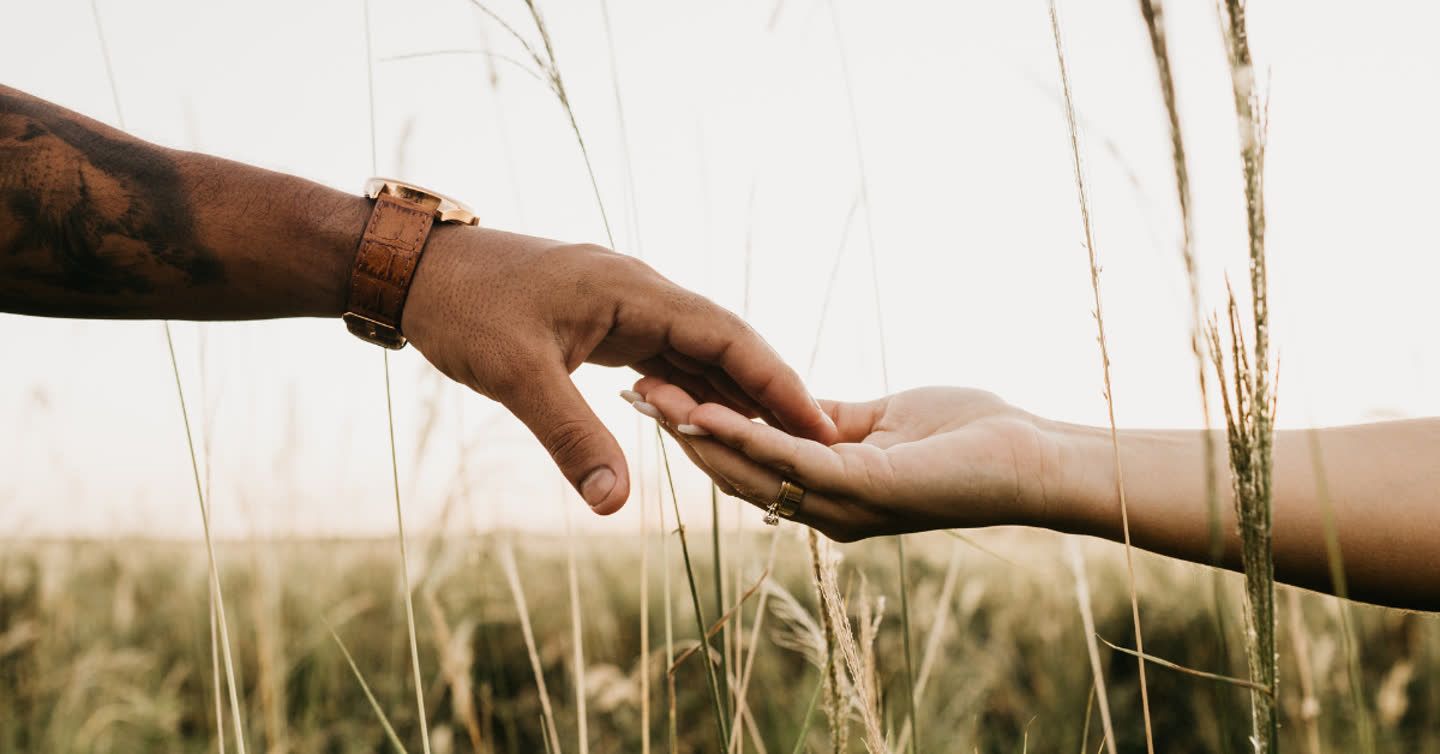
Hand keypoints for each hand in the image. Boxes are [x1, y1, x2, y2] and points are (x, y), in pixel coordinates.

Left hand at [402, 227, 837, 514]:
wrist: (413, 269)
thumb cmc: (462, 309)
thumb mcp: (516, 376)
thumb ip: (572, 438)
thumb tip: (615, 504)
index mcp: (632, 291)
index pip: (726, 336)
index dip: (775, 380)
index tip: (817, 422)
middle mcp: (639, 291)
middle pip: (724, 342)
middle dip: (769, 390)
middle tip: (817, 440)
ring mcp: (622, 304)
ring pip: (696, 351)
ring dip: (733, 392)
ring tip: (778, 439)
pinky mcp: (603, 320)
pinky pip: (664, 355)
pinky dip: (691, 389)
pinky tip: (709, 420)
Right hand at [629, 378, 1062, 540]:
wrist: (1032, 457)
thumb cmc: (968, 437)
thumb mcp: (881, 421)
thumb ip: (830, 419)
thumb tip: (787, 403)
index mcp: (829, 488)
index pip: (750, 459)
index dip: (701, 429)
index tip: (656, 393)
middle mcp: (828, 507)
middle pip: (737, 472)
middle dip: (684, 433)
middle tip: (634, 394)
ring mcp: (846, 504)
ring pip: (754, 471)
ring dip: (701, 434)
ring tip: (655, 399)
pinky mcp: (868, 488)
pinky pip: (794, 460)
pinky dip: (748, 435)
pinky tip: (711, 410)